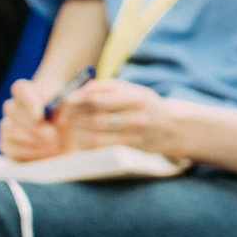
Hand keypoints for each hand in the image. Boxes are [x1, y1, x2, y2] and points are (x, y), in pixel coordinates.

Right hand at [0, 80, 70, 161]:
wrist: (62, 138)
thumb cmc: (64, 119)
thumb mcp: (68, 112)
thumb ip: (64, 108)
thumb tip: (61, 108)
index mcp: (26, 91)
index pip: (20, 89)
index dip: (29, 102)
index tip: (40, 116)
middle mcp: (13, 106)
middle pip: (14, 111)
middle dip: (35, 126)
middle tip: (53, 136)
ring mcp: (7, 124)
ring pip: (10, 129)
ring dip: (33, 140)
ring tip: (53, 145)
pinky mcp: (6, 143)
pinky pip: (10, 147)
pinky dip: (29, 151)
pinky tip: (44, 152)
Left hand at [57, 78, 180, 155]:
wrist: (172, 127)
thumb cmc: (144, 104)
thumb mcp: (130, 89)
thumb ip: (104, 87)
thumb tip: (78, 91)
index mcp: (135, 98)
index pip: (98, 100)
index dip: (77, 102)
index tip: (65, 101)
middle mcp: (137, 118)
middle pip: (95, 119)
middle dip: (74, 118)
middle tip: (63, 116)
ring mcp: (135, 136)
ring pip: (96, 137)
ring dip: (78, 132)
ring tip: (71, 126)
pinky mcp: (131, 149)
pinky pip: (102, 148)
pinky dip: (86, 142)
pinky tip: (81, 136)